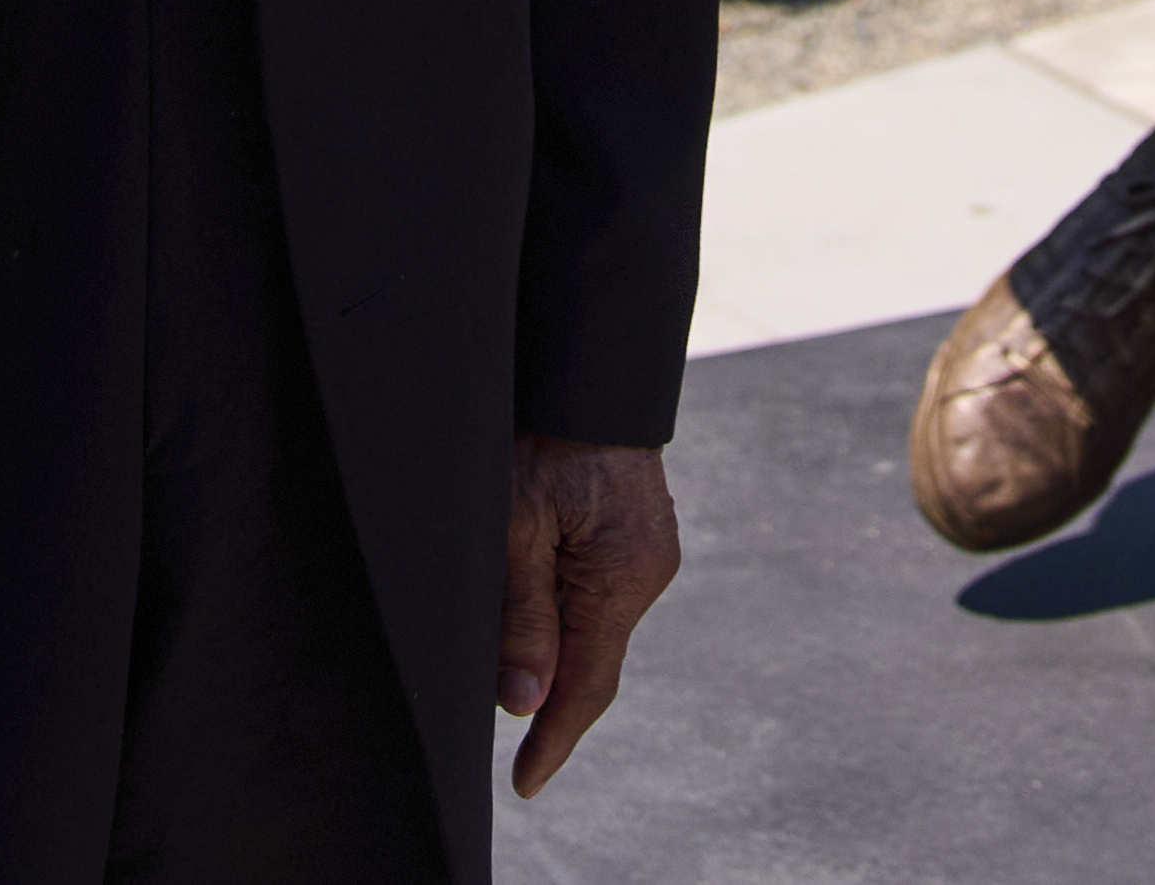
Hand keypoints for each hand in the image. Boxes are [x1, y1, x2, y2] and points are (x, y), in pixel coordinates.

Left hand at [498, 435, 681, 798]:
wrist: (588, 369)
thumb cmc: (544, 438)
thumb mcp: (514, 525)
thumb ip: (521, 615)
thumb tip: (524, 700)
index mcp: (621, 577)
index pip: (586, 685)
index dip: (553, 740)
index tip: (524, 785)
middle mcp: (645, 570)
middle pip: (591, 659)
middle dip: (549, 697)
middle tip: (508, 743)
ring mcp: (646, 551)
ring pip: (592, 625)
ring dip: (554, 649)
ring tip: (508, 664)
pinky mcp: (636, 534)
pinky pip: (597, 592)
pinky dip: (566, 612)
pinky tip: (536, 608)